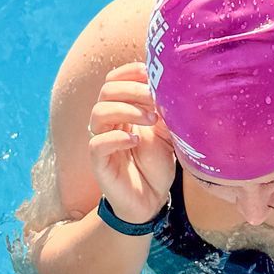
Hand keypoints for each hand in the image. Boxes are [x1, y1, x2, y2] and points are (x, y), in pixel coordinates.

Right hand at [87, 63, 173, 226]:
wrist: (151, 200)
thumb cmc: (156, 166)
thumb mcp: (167, 135)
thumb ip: (167, 112)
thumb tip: (175, 89)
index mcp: (123, 110)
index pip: (114, 80)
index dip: (129, 72)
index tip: (150, 74)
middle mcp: (109, 122)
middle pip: (107, 91)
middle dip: (133, 90)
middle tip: (156, 100)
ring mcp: (102, 141)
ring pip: (99, 112)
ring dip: (126, 110)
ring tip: (150, 120)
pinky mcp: (99, 162)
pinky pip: (98, 143)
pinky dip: (117, 137)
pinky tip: (136, 141)